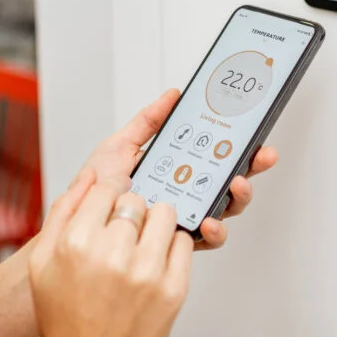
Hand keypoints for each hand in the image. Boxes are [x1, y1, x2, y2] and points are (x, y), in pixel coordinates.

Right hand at [29, 170, 192, 336]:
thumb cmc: (65, 315)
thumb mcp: (43, 262)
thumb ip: (63, 211)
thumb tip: (88, 175)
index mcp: (77, 243)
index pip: (106, 188)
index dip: (109, 193)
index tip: (111, 202)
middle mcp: (113, 254)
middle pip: (136, 200)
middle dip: (129, 211)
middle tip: (122, 232)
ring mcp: (147, 272)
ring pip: (165, 214)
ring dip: (155, 223)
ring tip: (141, 242)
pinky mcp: (173, 289)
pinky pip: (184, 242)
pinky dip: (172, 246)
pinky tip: (154, 260)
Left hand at [79, 89, 278, 249]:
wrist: (75, 221)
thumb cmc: (97, 187)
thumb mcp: (120, 146)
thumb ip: (147, 122)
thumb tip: (173, 95)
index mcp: (178, 168)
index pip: (217, 155)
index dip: (241, 146)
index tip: (257, 135)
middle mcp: (187, 193)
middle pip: (230, 180)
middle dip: (252, 167)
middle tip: (261, 155)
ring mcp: (185, 217)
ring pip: (225, 209)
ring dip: (238, 197)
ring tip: (235, 185)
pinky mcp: (178, 242)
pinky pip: (206, 239)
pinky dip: (214, 231)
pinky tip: (208, 220)